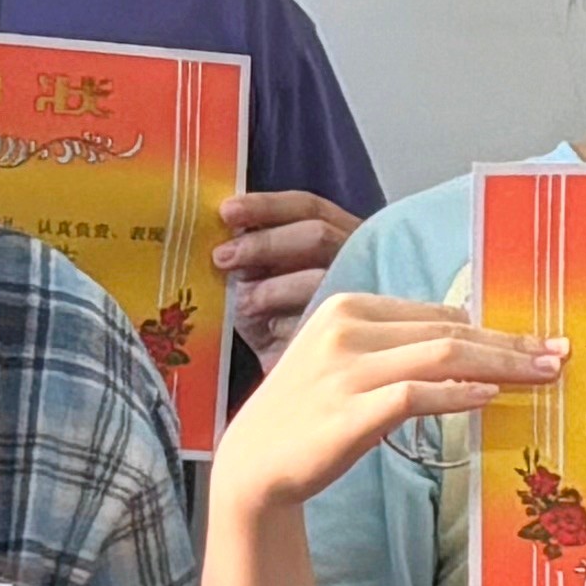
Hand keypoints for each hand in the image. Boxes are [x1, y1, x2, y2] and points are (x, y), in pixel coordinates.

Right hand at [208, 290, 563, 521]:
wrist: (255, 465)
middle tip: (559, 354)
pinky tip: (490, 399)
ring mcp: (347, 369)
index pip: (439, 314)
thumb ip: (399, 347)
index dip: (492, 329)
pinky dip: (459, 395)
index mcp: (350, 308)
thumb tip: (469, 342)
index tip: (535, 343)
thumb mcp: (350, 364)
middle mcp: (347, 329)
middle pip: (450, 331)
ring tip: (543, 375)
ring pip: (444, 356)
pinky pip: (418, 395)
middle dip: (511, 344)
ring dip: (501, 365)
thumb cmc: (310, 415)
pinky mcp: (351, 410)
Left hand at [216, 190, 363, 363]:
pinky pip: (316, 321)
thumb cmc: (280, 320)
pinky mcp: (358, 333)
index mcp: (338, 235)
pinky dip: (283, 325)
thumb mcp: (267, 279)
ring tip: (242, 304)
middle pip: (316, 235)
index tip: (226, 212)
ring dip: (270, 288)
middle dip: (264, 243)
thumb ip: (257, 253)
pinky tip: (269, 333)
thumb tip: (226, 233)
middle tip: (222, 257)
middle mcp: (357, 258)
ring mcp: (362, 293)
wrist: (305, 378)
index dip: (266, 206)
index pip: (307, 207)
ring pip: (317, 278)